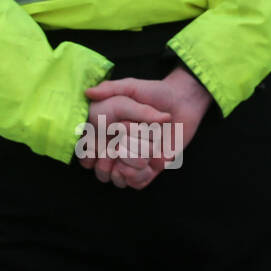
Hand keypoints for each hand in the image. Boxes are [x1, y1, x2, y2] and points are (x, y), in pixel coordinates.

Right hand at [85, 65, 211, 187]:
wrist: (182, 101)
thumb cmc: (155, 92)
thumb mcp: (131, 87)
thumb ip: (110, 89)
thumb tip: (88, 93)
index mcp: (108, 129)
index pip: (90, 149)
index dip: (95, 148)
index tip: (116, 131)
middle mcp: (118, 146)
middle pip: (104, 166)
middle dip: (123, 152)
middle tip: (141, 133)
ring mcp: (134, 158)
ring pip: (119, 177)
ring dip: (134, 165)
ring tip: (151, 148)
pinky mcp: (150, 168)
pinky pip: (138, 183)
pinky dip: (143, 176)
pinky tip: (157, 160)